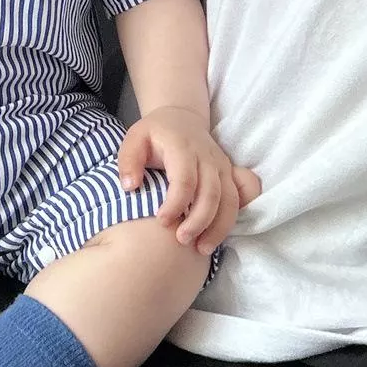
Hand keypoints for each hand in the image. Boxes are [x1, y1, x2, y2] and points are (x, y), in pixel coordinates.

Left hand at [117, 107, 260, 257]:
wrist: (182, 118)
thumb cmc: (155, 133)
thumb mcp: (134, 138)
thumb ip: (128, 161)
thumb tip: (129, 187)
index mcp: (182, 147)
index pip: (185, 179)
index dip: (175, 203)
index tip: (161, 221)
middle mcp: (207, 157)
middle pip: (211, 193)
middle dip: (198, 221)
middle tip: (181, 240)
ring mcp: (222, 166)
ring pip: (230, 200)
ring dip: (218, 227)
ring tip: (201, 249)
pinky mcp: (230, 174)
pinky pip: (238, 200)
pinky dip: (229, 221)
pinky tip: (215, 238)